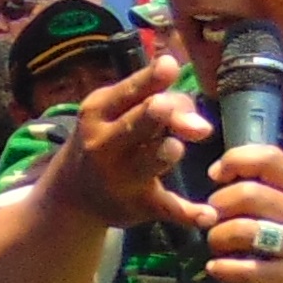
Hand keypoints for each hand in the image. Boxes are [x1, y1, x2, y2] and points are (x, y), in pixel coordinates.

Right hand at [44, 57, 216, 235]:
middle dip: (162, 112)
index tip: (171, 67)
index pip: (130, 90)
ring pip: (155, 158)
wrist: (74, 195)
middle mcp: (104, 144)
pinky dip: (189, 214)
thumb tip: (200, 123)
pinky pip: (168, 208)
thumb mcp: (118, 111)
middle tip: (171, 107)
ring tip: (174, 149)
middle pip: (141, 121)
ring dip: (170, 150)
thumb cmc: (109, 137)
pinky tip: (208, 215)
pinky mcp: (138, 206)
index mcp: (98, 112)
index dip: (153, 78)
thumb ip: (160, 101)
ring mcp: (120, 177)